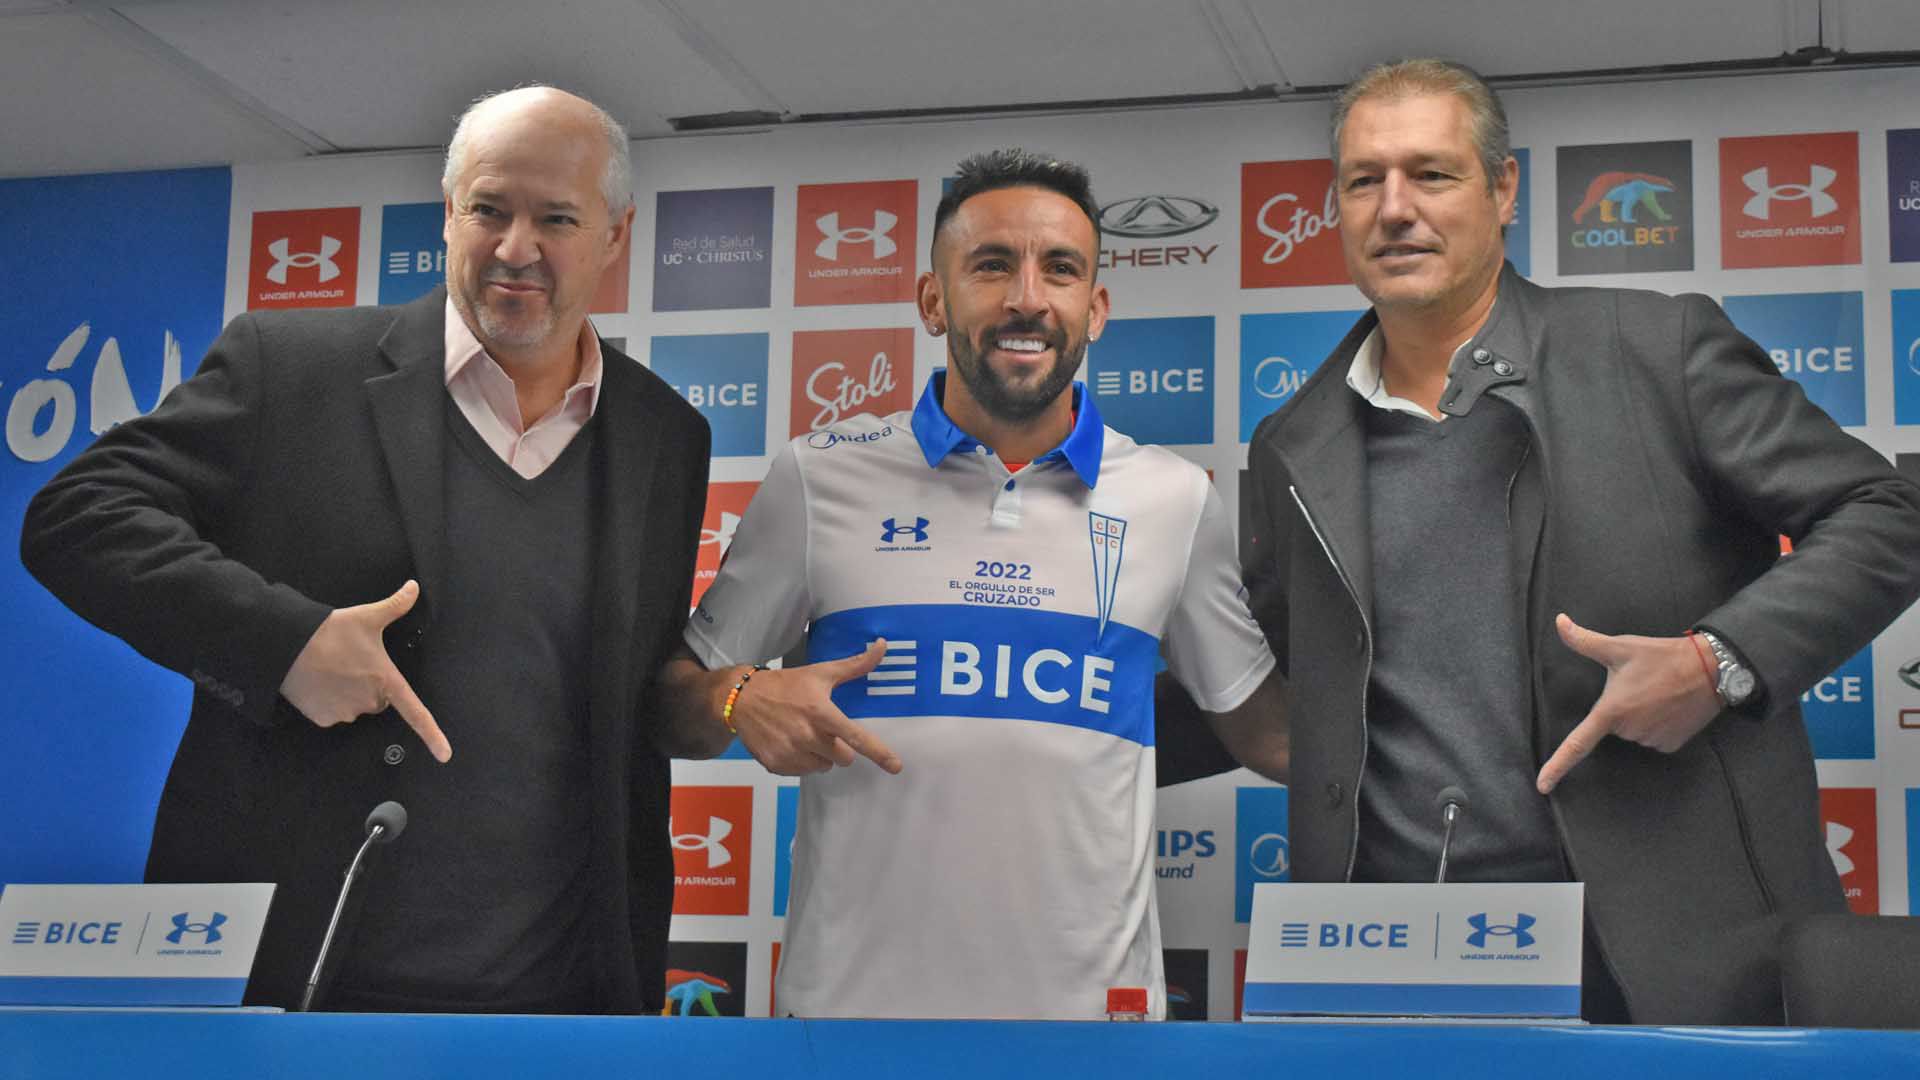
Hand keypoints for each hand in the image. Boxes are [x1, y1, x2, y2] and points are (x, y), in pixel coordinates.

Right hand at [279, 580, 450, 762]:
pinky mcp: (323, 720)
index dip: (433, 735)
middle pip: (379, 699)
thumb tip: (414, 587)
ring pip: (356, 706)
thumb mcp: (367, 616)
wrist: (288, 645)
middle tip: (351, 663)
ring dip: (348, 693)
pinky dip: (329, 701)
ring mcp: (346, 713)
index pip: (416, 712)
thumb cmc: (332, 631)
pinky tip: (319, 683)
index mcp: (386, 680)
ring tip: (331, 669)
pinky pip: (334, 714)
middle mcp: (370, 701)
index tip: (446, 755)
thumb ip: (395, 605)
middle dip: (369, 685)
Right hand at [728, 639, 901, 775]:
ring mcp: (791, 753)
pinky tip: (790, 742)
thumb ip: (855, 665)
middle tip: (824, 730)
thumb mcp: (820, 672)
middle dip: (840, 747)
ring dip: (820, 755)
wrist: (741, 698)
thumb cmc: (786, 685)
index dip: (879, 753)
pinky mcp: (776, 765)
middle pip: (843, 758)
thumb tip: (883, 645)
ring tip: (804, 734)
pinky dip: (802, 761)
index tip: (896, 767)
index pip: (856, 737)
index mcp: (821, 713)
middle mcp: (807, 736)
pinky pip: (803, 772)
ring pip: (823, 767)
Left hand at [1535, 613, 1719, 793]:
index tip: (1542, 787)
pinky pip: (1652, 738)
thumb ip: (1584, 640)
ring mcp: (1652, 741)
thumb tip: (1559, 621)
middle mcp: (1630, 731)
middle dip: (1620, 707)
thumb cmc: (1661, 656)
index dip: (1557, 766)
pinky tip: (1669, 706)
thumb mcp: (1620, 647)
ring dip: (1640, 715)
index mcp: (1611, 711)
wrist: (1711, 669)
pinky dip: (1656, 724)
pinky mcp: (1671, 745)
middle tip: (1639, 685)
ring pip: (1632, 732)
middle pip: (1612, 726)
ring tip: (1658, 692)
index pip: (1577, 744)